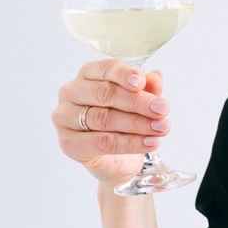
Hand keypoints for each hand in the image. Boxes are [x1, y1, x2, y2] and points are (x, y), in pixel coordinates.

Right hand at [52, 59, 171, 187]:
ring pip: (104, 119)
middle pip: (105, 94)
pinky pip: (102, 142)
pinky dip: (129, 143)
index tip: (141, 82)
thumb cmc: (124, 120)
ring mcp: (65, 118)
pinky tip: (149, 142)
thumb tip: (156, 77)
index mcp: (88, 74)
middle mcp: (72, 92)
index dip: (124, 75)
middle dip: (138, 102)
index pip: (105, 69)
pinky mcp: (68, 143)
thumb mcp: (140, 102)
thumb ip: (148, 88)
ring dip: (138, 124)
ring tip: (161, 128)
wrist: (117, 158)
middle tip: (162, 109)